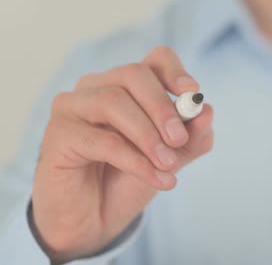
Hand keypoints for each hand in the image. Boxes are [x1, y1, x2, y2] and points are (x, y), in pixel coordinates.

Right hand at [31, 46, 213, 262]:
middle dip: (162, 107)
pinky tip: (157, 179)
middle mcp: (98, 86)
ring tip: (168, 164)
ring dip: (148, 136)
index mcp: (128, 85)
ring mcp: (72, 106)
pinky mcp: (58, 133)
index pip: (155, 59)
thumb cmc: (130, 178)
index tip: (192, 94)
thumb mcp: (173, 157)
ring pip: (114, 101)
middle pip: (134, 74)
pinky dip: (135, 161)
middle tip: (179, 140)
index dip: (175, 71)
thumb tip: (206, 111)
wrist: (96, 219)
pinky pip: (101, 139)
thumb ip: (193, 136)